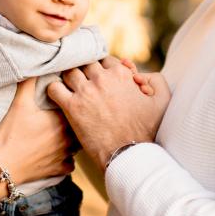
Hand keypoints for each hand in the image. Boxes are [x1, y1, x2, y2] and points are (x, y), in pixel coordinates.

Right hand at [0, 78, 75, 184]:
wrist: (3, 164)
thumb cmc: (11, 133)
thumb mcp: (19, 103)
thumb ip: (29, 83)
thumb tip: (35, 67)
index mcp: (61, 119)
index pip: (75, 107)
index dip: (71, 105)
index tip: (65, 103)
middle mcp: (68, 137)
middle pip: (79, 126)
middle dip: (75, 122)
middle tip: (66, 118)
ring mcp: (65, 154)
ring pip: (77, 146)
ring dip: (72, 141)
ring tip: (62, 136)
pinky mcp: (59, 169)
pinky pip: (70, 164)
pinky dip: (66, 160)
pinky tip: (58, 156)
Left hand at [48, 56, 170, 169]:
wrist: (130, 155)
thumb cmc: (147, 130)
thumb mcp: (161, 101)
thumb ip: (155, 80)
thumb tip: (137, 73)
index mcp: (121, 74)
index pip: (105, 60)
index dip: (103, 69)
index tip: (102, 80)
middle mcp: (102, 79)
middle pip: (85, 63)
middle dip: (85, 71)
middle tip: (84, 82)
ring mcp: (86, 91)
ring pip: (69, 72)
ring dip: (69, 78)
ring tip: (70, 87)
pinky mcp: (72, 107)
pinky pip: (54, 88)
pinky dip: (53, 88)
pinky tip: (58, 96)